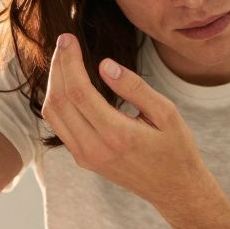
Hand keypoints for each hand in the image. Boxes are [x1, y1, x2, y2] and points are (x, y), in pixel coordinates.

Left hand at [41, 33, 202, 206]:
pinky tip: (66, 82)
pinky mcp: (82, 159)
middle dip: (58, 66)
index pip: (79, 92)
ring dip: (53, 82)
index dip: (69, 61)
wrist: (174, 190)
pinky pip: (59, 125)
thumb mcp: (166, 113)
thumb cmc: (176, 149)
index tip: (68, 39)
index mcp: (117, 135)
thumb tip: (103, 64)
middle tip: (64, 42)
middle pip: (60, 101)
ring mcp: (85, 157)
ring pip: (53, 114)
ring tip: (63, 58)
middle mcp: (95, 149)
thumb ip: (134, 87)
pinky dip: (57, 100)